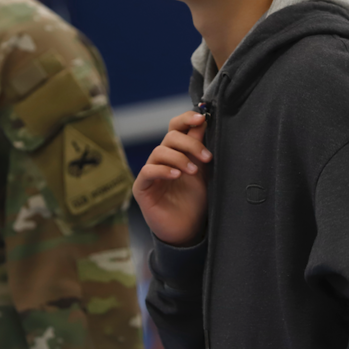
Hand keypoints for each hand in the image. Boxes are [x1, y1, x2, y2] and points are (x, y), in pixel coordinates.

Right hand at [133, 111, 211, 246]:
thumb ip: (199, 148)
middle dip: (190, 143)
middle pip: (170, 137)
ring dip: (179, 158)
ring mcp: (150, 172)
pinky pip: (148, 171)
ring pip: (160, 152)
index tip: (202, 118)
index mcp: (176, 152)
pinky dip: (163, 170)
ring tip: (193, 171)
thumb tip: (203, 121)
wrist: (187, 230)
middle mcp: (161, 159)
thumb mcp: (201, 171)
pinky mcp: (142, 187)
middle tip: (206, 157)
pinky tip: (176, 176)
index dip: (187, 119)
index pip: (176, 128)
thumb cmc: (194, 201)